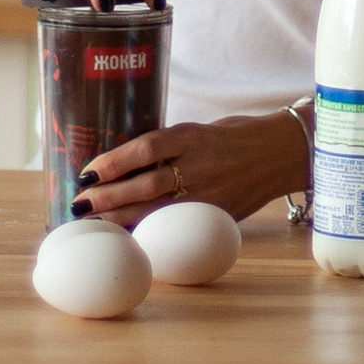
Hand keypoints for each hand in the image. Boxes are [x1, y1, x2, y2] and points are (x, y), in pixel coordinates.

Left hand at [77, 108, 308, 226]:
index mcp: (193, 136)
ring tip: (94, 221)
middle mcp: (200, 164)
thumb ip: (169, 145)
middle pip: (147, 183)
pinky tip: (128, 234)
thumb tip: (126, 162)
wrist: (283, 152)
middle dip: (109, 196)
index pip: (147, 147)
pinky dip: (150, 229)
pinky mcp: (218, 213)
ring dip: (121, 216)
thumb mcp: (202, 129)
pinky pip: (178, 224)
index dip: (115, 160)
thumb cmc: (236, 136)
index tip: (88, 170)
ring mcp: (210, 192)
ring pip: (158, 209)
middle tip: (80, 204)